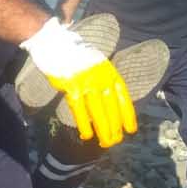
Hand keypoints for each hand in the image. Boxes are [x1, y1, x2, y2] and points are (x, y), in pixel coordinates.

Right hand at [20, 18, 136, 146]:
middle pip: (111, 108)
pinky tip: (86, 135)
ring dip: (103, 129)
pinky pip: (79, 110)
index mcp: (109, 72)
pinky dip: (83, 124)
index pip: (123, 97)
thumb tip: (109, 101)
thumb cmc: (76, 56)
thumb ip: (104, 80)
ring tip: (105, 143)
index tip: (130, 129)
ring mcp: (87, 83)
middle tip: (116, 141)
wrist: (56, 44)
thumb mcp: (97, 64)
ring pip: (98, 112)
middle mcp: (101, 78)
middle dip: (115, 127)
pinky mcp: (72, 87)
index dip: (127, 115)